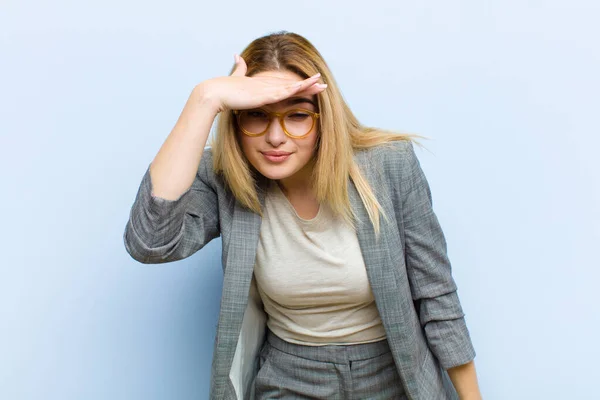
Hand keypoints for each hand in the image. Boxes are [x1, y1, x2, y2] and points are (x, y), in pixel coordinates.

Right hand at [195, 54, 326, 112]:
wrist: (214, 92)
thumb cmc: (222, 89)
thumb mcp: (235, 78)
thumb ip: (239, 68)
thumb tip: (237, 56)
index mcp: (261, 84)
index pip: (284, 84)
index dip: (298, 84)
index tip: (310, 83)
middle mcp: (266, 84)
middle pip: (291, 84)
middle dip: (308, 84)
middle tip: (323, 82)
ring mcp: (265, 89)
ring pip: (291, 87)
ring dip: (307, 86)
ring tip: (322, 84)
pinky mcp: (263, 95)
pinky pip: (283, 93)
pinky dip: (295, 90)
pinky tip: (305, 89)